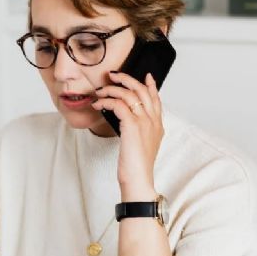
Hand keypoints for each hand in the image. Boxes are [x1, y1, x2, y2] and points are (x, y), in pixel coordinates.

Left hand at [91, 72, 163, 199]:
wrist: (138, 180)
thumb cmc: (136, 166)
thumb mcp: (142, 145)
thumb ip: (140, 131)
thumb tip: (127, 121)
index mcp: (157, 125)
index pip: (156, 99)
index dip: (151, 86)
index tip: (147, 76)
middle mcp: (153, 121)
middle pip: (142, 90)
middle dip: (127, 79)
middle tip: (113, 75)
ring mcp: (144, 122)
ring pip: (129, 94)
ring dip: (112, 89)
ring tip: (100, 91)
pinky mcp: (132, 126)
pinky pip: (118, 104)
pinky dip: (106, 101)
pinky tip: (98, 104)